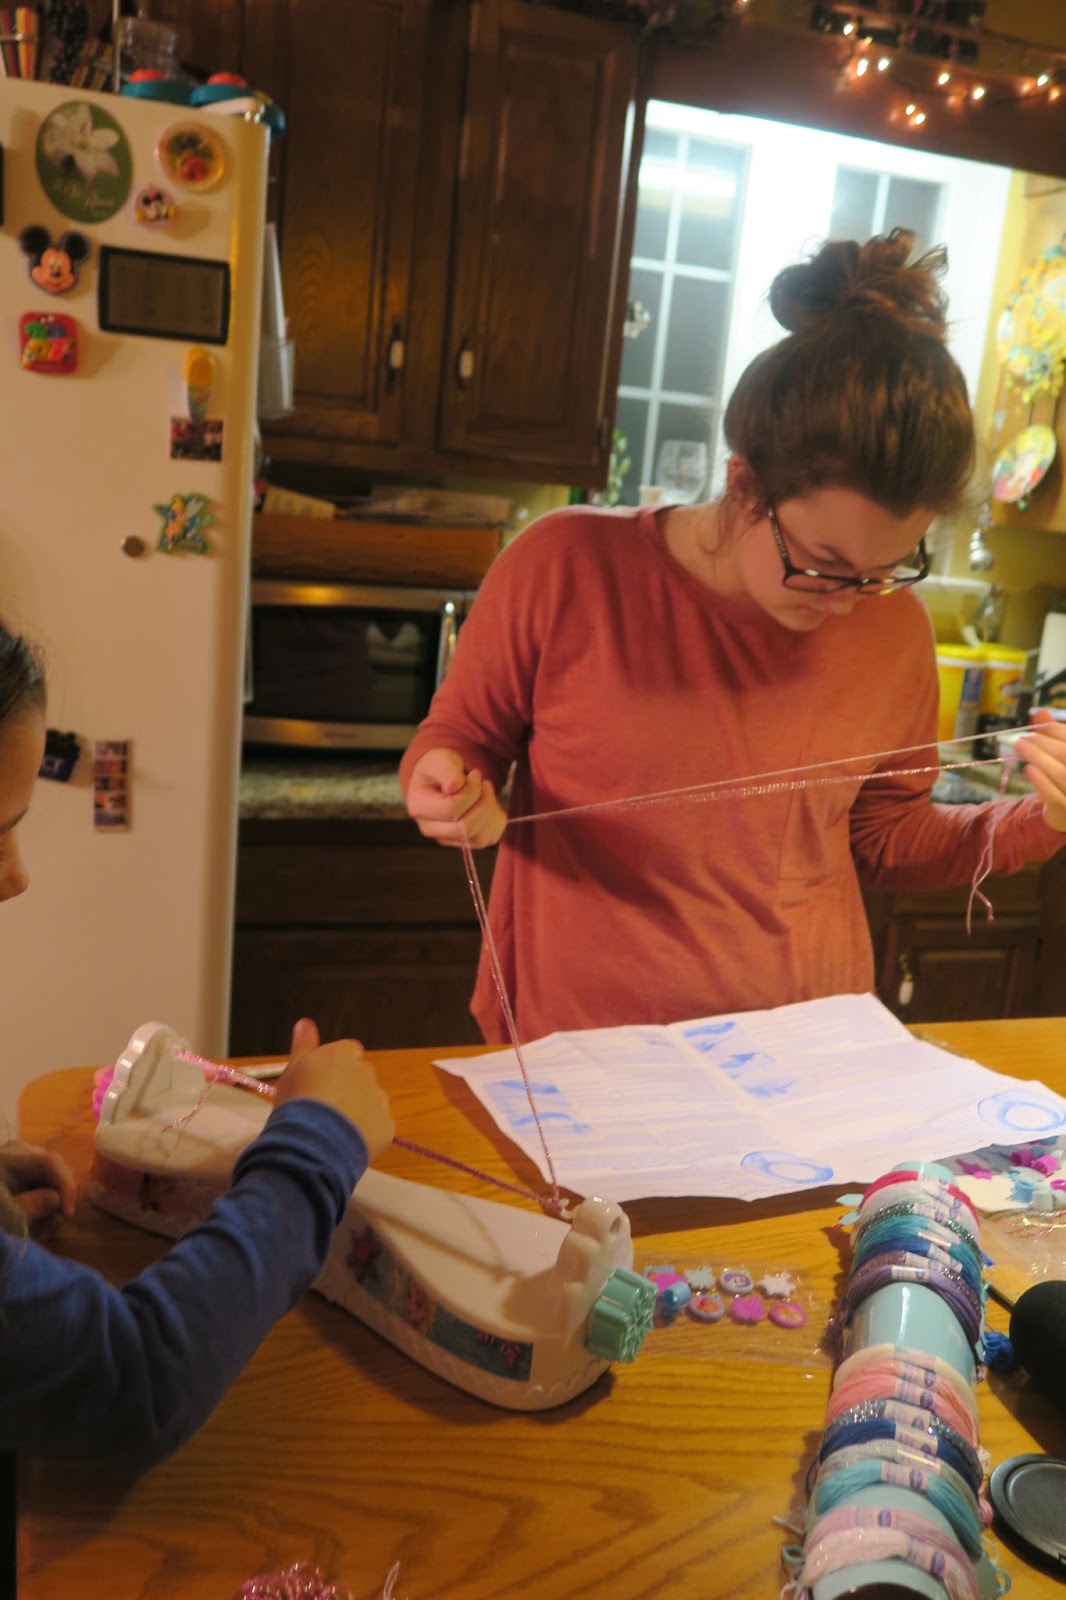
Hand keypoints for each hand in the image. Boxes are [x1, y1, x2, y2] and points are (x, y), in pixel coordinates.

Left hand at [0, 1138, 76, 1223]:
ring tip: (41, 1225)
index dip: (65, 1186)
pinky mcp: (26, 1167)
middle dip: (61, 1196)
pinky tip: (37, 1216)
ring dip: (55, 1201)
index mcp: (7, 1159)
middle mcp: (19, 1151)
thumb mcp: (6, 1217)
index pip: (49, 1162)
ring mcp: (24, 1157)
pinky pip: (49, 1178)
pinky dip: (48, 1198)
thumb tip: (57, 1198)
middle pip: (57, 1166)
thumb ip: (31, 1207)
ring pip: (57, 1174)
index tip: (67, 1214)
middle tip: (52, 1224)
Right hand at [274, 1018, 394, 1161]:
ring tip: (333, 1131)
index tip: (319, 1084)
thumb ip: (303, 1045)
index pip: (347, 1052)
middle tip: (324, 1109)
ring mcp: (379, 1099)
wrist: (313, 1143)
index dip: (333, 1068)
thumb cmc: (297, 1102)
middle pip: (360, 1076)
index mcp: (343, 1054)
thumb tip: (305, 1021)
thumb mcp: (292, 1070)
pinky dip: (365, 1133)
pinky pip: (377, 1126)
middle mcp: (366, 1071)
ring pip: (370, 1101)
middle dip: (347, 1089)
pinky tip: (345, 1144)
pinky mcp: (387, 1125)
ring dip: (357, 1111)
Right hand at [405, 746, 506, 847]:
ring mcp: (446, 839)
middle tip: (485, 784)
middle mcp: (429, 828)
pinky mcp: (463, 843)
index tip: (476, 774)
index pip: (451, 809)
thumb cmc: (440, 768)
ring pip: (479, 839)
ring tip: (487, 794)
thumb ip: (446, 770)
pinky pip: (488, 840)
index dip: (471, 791)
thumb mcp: (441, 760)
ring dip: (492, 813)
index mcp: (419, 807)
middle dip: (484, 803)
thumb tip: (453, 786)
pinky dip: (496, 822)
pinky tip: (491, 805)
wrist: (442, 778)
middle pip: (466, 828)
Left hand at [1015, 709, 1065, 832]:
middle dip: (1043, 743)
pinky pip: (1054, 796)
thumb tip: (1040, 713)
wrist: (1064, 812)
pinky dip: (1040, 781)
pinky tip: (1028, 769)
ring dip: (1038, 758)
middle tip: (1022, 738)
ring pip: (1061, 774)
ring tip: (1020, 747)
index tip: (1037, 726)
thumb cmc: (1064, 776)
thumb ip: (1053, 735)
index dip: (1055, 730)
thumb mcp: (1060, 753)